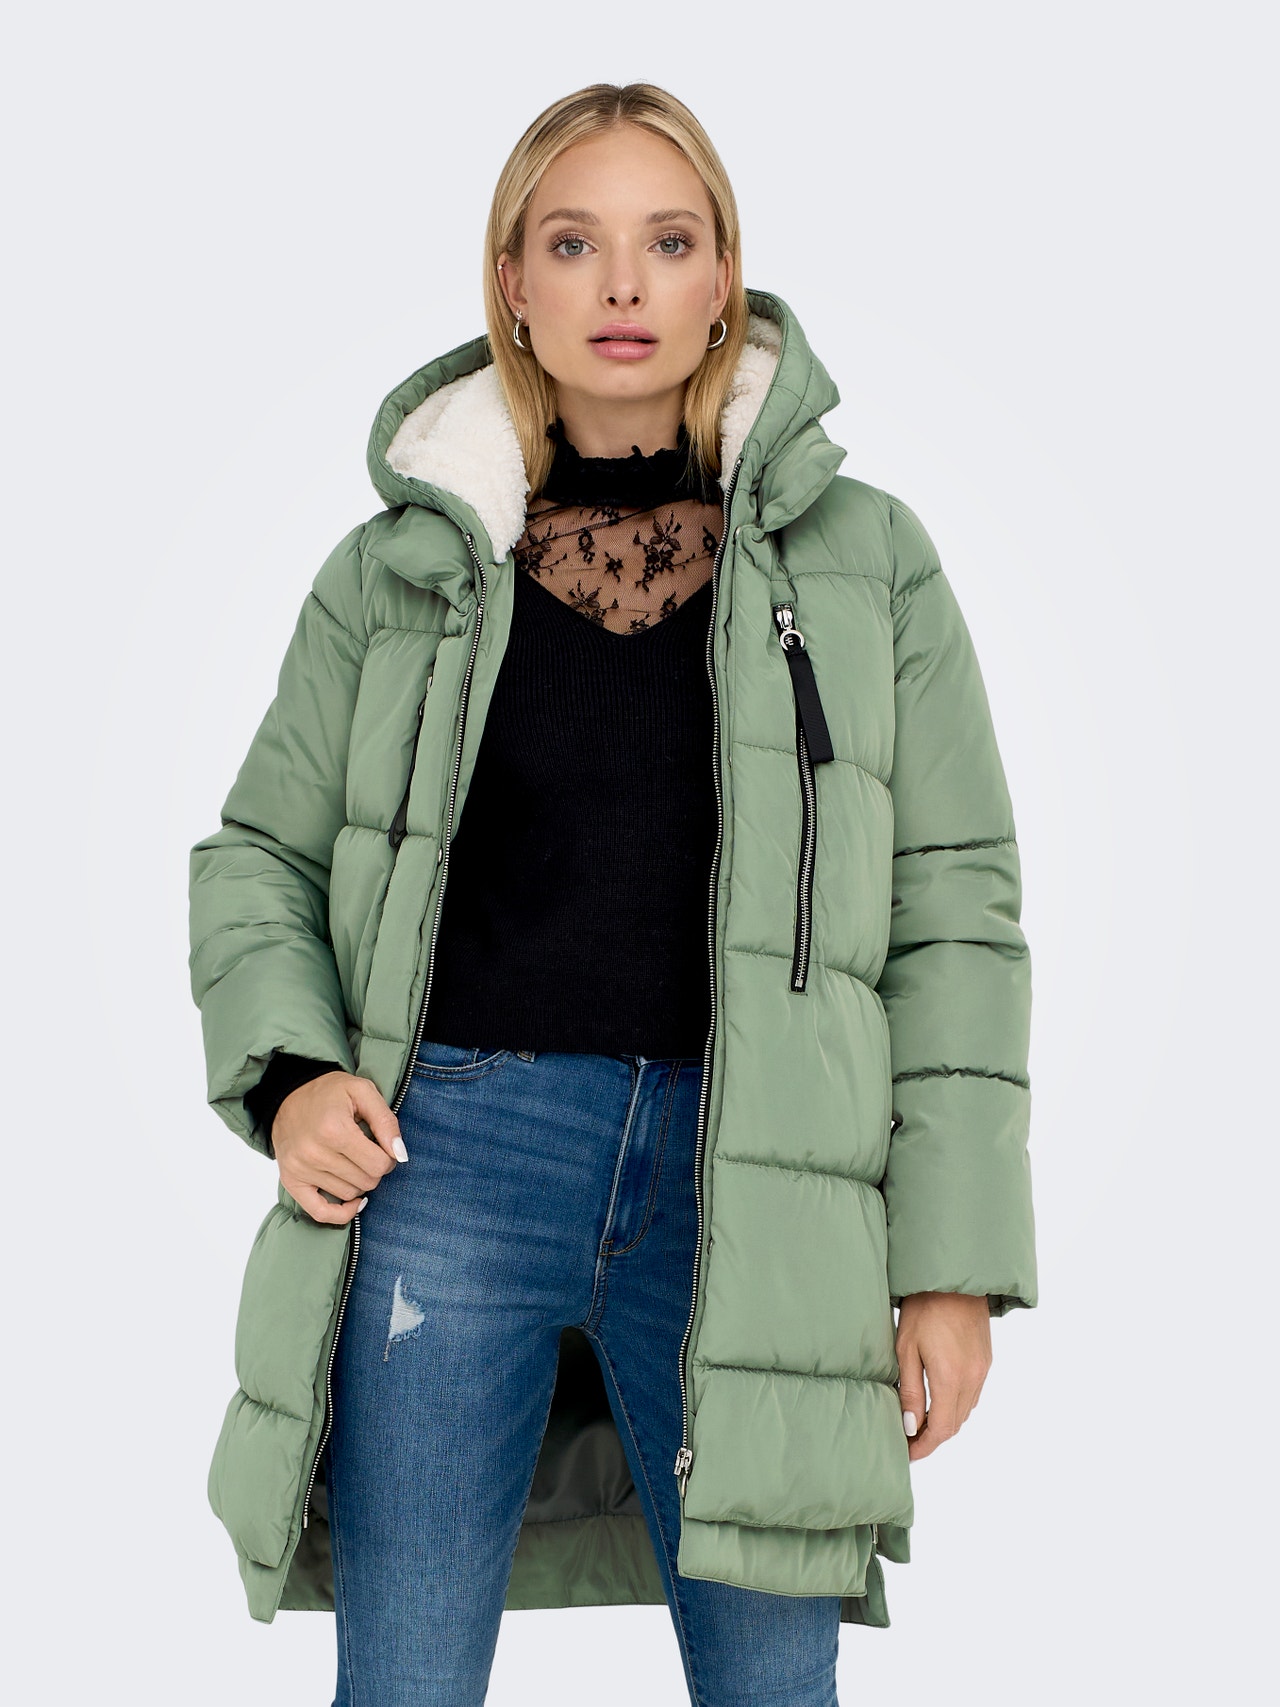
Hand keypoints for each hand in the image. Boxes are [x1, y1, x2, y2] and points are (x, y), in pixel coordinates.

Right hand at [272, 1071, 406, 1224]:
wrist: (287, 1094)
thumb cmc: (329, 1092)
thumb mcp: (363, 1091)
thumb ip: (386, 1121)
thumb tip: (400, 1155)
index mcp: (334, 1129)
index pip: (378, 1164)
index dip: (389, 1158)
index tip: (384, 1148)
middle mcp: (314, 1153)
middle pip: (366, 1182)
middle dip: (374, 1169)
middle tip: (369, 1152)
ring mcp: (300, 1169)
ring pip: (348, 1194)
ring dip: (358, 1182)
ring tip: (352, 1160)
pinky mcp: (291, 1181)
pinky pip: (320, 1212)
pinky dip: (342, 1213)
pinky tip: (354, 1201)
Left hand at [895, 1292, 991, 1461]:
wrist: (953, 1279)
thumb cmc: (924, 1309)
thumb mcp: (907, 1349)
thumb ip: (910, 1391)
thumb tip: (911, 1426)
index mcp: (950, 1378)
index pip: (941, 1429)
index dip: (924, 1446)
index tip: (907, 1453)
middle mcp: (972, 1379)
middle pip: (955, 1424)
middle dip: (933, 1438)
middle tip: (910, 1441)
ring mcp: (983, 1371)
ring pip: (965, 1412)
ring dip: (945, 1422)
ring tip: (920, 1423)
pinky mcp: (986, 1361)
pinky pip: (973, 1395)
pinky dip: (956, 1406)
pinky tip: (939, 1401)